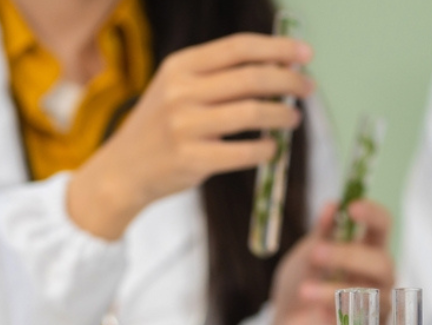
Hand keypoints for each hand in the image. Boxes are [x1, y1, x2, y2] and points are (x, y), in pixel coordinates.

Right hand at [68, 33, 313, 239]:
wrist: (123, 169)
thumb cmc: (161, 127)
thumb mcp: (177, 88)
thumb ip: (218, 76)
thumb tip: (278, 68)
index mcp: (180, 66)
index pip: (237, 47)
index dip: (276, 48)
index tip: (305, 54)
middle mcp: (180, 91)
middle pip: (250, 78)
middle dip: (288, 81)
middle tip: (308, 89)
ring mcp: (184, 125)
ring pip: (251, 113)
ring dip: (282, 115)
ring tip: (293, 119)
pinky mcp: (191, 159)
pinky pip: (243, 152)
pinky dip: (265, 149)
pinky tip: (272, 148)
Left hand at [271, 201, 394, 324]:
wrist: (286, 322)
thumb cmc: (304, 281)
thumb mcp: (306, 254)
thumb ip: (321, 233)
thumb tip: (332, 205)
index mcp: (368, 249)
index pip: (382, 226)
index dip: (373, 215)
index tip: (351, 208)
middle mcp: (379, 277)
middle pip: (383, 263)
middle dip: (349, 257)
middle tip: (316, 254)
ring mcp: (379, 306)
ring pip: (371, 297)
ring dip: (334, 291)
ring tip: (304, 292)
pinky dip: (335, 317)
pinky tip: (317, 316)